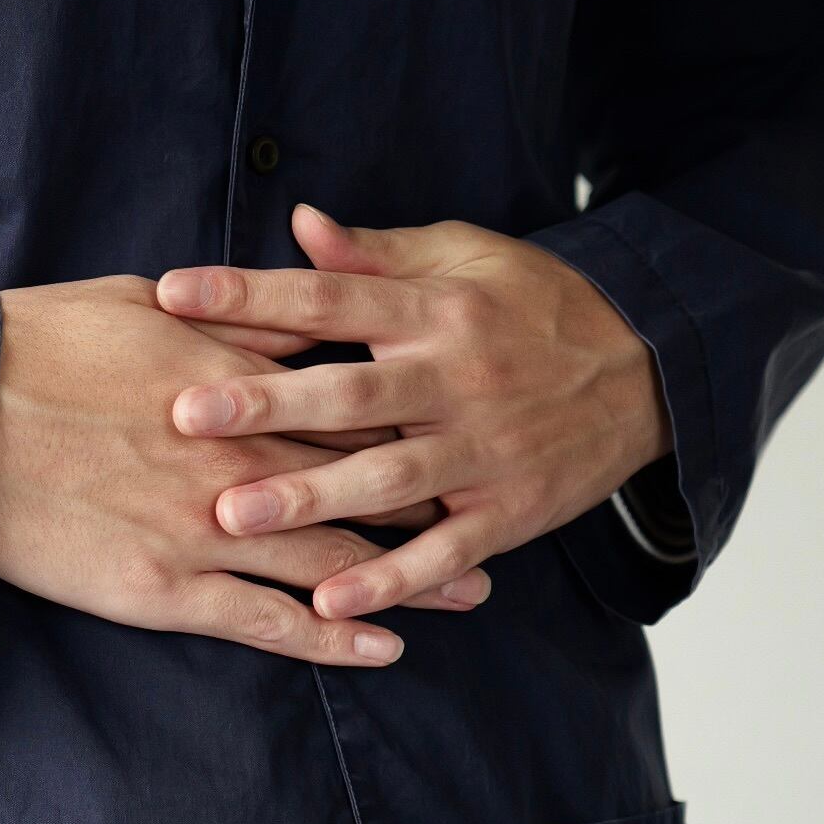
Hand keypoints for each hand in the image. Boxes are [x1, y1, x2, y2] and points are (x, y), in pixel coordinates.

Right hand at [0, 275, 493, 666]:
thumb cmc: (28, 347)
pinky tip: (382, 648)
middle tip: (499, 520)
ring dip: (408, 579)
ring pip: (333, 561)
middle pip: (363, 487)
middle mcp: (237, 459)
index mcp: (230, 385)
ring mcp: (206, 530)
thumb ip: (220, 320)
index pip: (344, 408)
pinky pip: (267, 624)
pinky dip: (330, 638)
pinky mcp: (165, 589)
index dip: (407, 427)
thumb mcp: (135, 305)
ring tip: (472, 592)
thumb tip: (283, 314)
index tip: (457, 433)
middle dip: (434, 505)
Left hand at [154, 205, 671, 622]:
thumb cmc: (535, 307)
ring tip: (233, 516)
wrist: (650, 371)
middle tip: (184, 417)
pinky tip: (331, 600)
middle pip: (350, 393)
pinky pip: (445, 552)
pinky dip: (392, 580)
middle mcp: (456, 379)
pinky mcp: (510, 510)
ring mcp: (484, 450)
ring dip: (311, 498)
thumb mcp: (465, 258)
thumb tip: (300, 223)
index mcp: (435, 309)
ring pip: (388, 478)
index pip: (329, 297)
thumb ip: (377, 252)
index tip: (173, 294)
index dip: (251, 295)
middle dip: (266, 404)